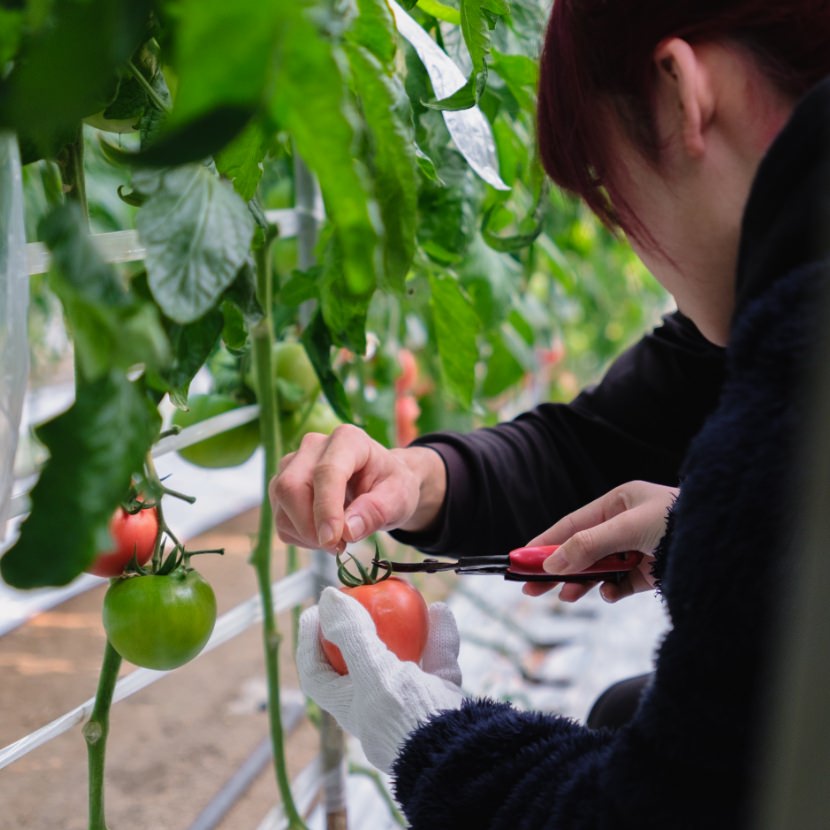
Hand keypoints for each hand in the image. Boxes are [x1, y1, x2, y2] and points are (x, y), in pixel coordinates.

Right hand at [269, 425, 444, 550]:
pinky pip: (281, 519)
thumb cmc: (392, 486)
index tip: (333, 539)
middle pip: (291, 486)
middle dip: (309, 525)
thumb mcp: (399, 498)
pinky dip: (301, 537)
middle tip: (339, 546)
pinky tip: (324, 533)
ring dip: (306, 534)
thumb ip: (376, 511)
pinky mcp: (282, 486)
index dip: (326, 508)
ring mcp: (293, 465)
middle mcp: (314, 446)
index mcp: (348, 440)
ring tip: (338, 539)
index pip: (326, 472)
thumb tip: (348, 530)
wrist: (382, 484)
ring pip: (281, 504)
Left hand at [296, 587, 463, 772]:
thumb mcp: (373, 672)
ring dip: (404, 626)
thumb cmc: (406, 718)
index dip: (310, 642)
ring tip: (405, 596)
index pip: (317, 673)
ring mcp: (410, 702)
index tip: (316, 611)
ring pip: (402, 656)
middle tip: (359, 597)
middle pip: (358, 662)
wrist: (459, 752)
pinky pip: (436, 660)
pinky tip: (440, 612)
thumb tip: (327, 597)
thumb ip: (350, 634)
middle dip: (358, 628)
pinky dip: (438, 637)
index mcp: (350, 708)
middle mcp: (376, 705)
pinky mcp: (440, 697)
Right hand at [522, 480, 677, 602]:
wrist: (728, 543)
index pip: (572, 524)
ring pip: (598, 569)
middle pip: (580, 549)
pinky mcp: (651, 573)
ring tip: (566, 597)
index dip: (544, 542)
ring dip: (581, 583)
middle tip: (531, 588)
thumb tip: (553, 561)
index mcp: (618, 503)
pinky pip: (622, 584)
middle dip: (556, 568)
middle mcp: (625, 525)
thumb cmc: (680, 520)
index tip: (520, 558)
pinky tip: (609, 594)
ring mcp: (637, 550)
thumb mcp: (629, 527)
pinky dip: (612, 591)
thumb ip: (589, 544)